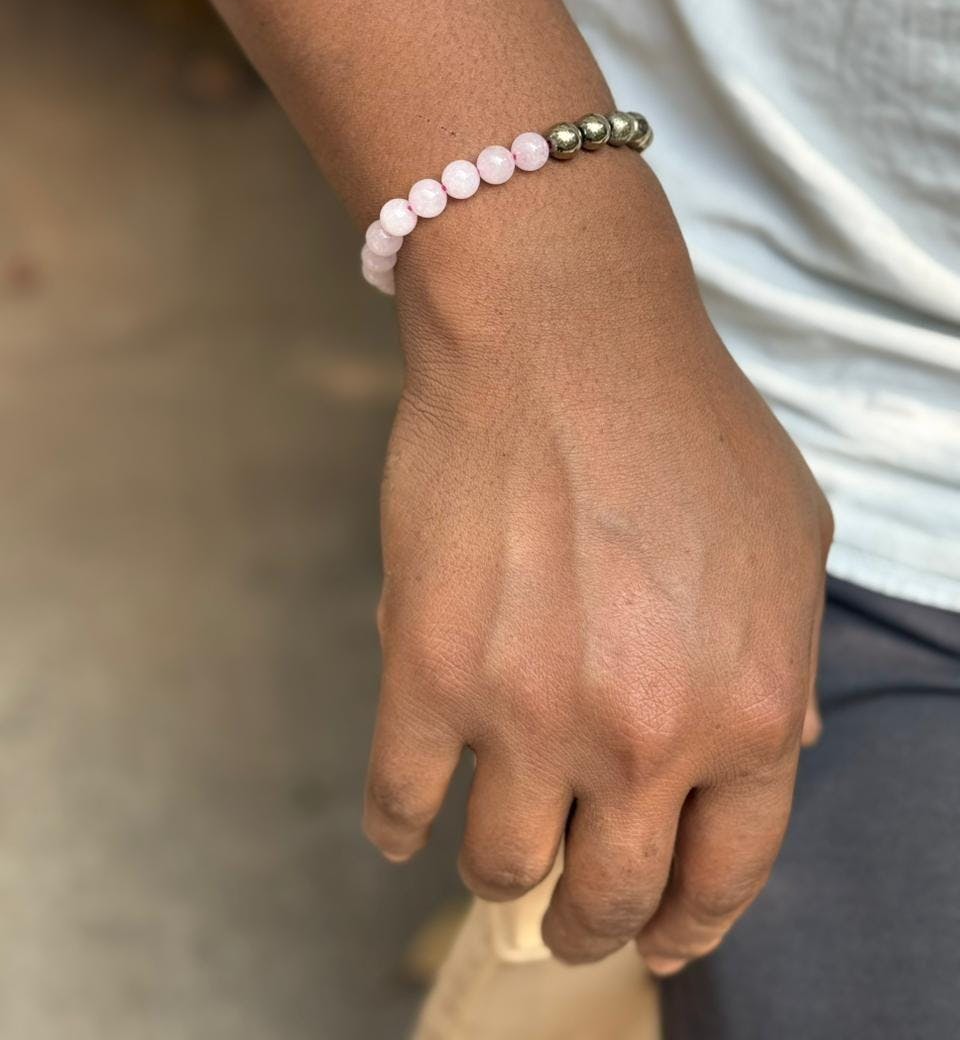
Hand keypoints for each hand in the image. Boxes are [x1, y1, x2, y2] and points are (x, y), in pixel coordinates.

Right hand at [362, 153, 831, 970]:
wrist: (561, 335)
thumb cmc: (680, 419)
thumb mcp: (790, 539)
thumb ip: (784, 660)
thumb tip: (780, 743)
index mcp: (749, 708)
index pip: (725, 874)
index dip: (687, 922)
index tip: (659, 935)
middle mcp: (645, 734)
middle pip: (608, 893)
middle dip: (587, 915)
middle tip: (568, 905)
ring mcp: (529, 712)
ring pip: (500, 864)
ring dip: (498, 868)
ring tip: (495, 844)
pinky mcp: (429, 673)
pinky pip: (399, 803)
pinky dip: (399, 826)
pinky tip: (406, 820)